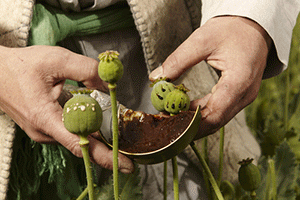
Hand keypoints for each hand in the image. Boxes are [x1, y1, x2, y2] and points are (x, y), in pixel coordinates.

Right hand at [0, 45, 133, 172]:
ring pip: (77, 136)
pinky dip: (84, 125)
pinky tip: (93, 115)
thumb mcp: (56, 59)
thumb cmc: (22, 66)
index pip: (80, 144)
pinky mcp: (44, 128)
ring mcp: (43, 132)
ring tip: (113, 121)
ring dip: (96, 131)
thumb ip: (86, 69)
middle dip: (107, 142)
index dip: (105, 156)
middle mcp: (44, 132)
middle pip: (83, 143)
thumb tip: (108, 85)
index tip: (126, 165)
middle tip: (129, 138)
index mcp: (45, 118)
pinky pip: (69, 131)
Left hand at [149, 16, 271, 138]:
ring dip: (194, 121)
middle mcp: (245, 94)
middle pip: (215, 121)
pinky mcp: (239, 96)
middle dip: (189, 125)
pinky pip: (219, 111)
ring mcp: (244, 97)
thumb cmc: (232, 30)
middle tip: (165, 121)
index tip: (169, 121)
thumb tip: (156, 78)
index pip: (214, 114)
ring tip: (171, 115)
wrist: (253, 27)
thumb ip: (178, 60)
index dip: (190, 123)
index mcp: (239, 81)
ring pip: (217, 119)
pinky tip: (185, 110)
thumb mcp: (202, 40)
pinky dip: (201, 113)